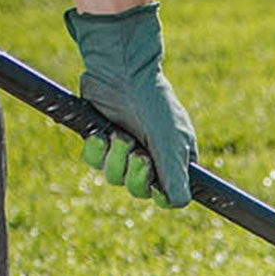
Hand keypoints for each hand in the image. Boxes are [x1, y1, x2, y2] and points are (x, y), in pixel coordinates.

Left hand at [64, 4, 196, 207]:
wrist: (123, 71)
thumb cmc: (155, 104)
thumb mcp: (172, 143)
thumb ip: (176, 177)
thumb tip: (180, 204)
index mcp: (173, 158)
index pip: (167, 195)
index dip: (159, 195)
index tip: (156, 187)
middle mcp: (150, 156)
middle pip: (138, 190)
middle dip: (135, 175)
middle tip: (138, 154)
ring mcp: (123, 148)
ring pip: (114, 178)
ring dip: (116, 159)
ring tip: (119, 136)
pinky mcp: (100, 138)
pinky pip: (94, 161)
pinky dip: (96, 150)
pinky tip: (101, 133)